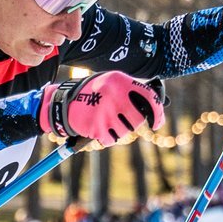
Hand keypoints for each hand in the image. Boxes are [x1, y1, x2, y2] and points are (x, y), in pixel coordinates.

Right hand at [38, 72, 167, 145]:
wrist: (64, 102)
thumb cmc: (94, 93)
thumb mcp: (112, 83)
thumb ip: (133, 91)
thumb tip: (157, 104)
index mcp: (121, 82)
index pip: (150, 98)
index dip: (157, 113)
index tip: (157, 122)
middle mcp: (115, 96)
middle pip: (138, 119)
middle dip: (132, 122)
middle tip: (122, 119)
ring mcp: (106, 112)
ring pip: (125, 131)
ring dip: (118, 130)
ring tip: (106, 120)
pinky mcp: (98, 127)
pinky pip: (111, 139)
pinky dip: (106, 137)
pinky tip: (98, 127)